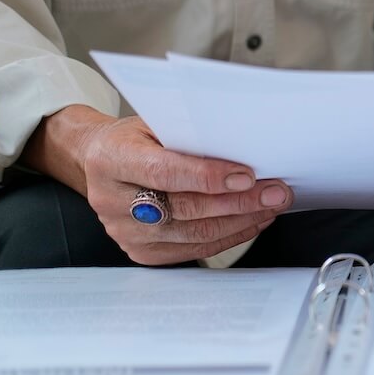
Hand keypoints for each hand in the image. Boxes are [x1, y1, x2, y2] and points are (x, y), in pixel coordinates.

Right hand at [23, 105, 292, 263]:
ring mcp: (124, 232)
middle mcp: (112, 200)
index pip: (164, 172)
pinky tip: (251, 221)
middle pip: (185, 208)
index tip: (247, 175)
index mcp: (111, 159)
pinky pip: (194, 249)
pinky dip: (229, 236)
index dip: (208, 176)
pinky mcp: (141, 252)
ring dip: (241, 220)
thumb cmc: (135, 139)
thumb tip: (243, 146)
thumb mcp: (154, 122)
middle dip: (239, 201)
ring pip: (194, 233)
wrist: (98, 162)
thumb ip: (189, 135)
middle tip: (275, 192)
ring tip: (271, 205)